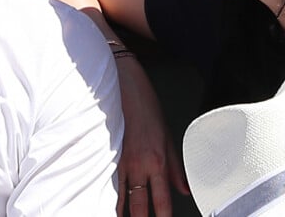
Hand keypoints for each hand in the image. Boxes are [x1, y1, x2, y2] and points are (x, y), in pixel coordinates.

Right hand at [115, 57, 189, 216]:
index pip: (161, 202)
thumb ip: (174, 165)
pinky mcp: (103, 151)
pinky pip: (103, 180)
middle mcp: (137, 164)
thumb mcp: (166, 133)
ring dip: (119, 211)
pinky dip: (104, 193)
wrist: (123, 82)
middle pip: (138, 207)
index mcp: (156, 160)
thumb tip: (183, 188)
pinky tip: (101, 199)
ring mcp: (117, 159)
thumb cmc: (145, 103)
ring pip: (117, 197)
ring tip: (119, 216)